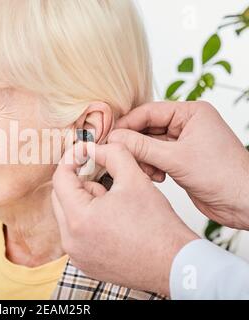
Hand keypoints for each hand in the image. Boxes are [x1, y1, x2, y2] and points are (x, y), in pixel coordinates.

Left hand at [52, 142, 198, 295]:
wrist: (175, 265)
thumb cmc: (158, 227)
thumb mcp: (134, 179)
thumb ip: (112, 154)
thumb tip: (94, 148)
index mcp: (79, 219)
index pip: (60, 179)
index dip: (71, 159)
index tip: (83, 152)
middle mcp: (71, 241)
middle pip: (60, 197)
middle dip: (79, 183)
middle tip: (105, 180)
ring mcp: (77, 255)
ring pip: (68, 215)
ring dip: (85, 202)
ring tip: (114, 206)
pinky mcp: (85, 263)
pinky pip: (76, 233)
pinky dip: (88, 222)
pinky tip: (113, 222)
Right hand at [110, 101, 248, 230]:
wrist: (244, 203)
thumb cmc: (224, 176)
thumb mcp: (176, 159)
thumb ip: (142, 147)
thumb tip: (115, 137)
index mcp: (191, 113)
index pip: (149, 112)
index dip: (127, 124)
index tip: (109, 136)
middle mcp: (186, 125)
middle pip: (147, 128)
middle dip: (134, 144)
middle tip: (119, 155)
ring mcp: (183, 143)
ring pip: (149, 145)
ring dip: (142, 158)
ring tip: (146, 171)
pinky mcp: (180, 160)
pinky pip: (155, 158)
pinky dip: (150, 167)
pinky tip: (156, 177)